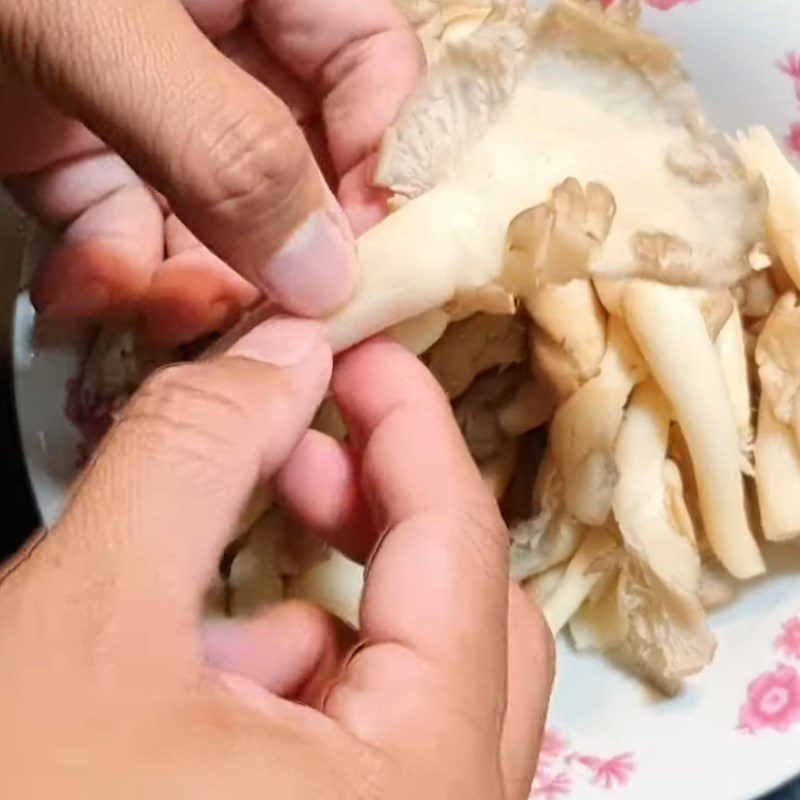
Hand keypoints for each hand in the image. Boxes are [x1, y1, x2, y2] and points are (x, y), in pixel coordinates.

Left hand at [0, 0, 419, 343]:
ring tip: (159, 315)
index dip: (379, 171)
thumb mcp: (89, 21)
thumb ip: (222, 146)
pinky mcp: (70, 144)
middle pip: (297, 164)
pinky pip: (124, 224)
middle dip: (273, 253)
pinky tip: (87, 297)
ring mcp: (140, 99)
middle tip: (257, 318)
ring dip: (190, 280)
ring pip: (212, 215)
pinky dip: (113, 273)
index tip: (354, 269)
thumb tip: (325, 273)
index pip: (374, 73)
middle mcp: (211, 40)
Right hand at [0, 318, 552, 798]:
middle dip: (386, 508)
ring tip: (244, 552)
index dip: (411, 423)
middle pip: (472, 617)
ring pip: (419, 683)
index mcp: (418, 789)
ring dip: (343, 593)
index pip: (463, 544)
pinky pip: (361, 746)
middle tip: (305, 441)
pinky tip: (211, 677)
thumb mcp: (82, 625)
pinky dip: (307, 679)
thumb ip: (195, 458)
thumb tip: (285, 354)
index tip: (362, 353)